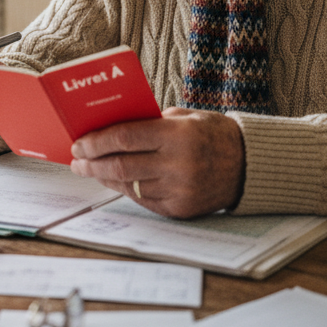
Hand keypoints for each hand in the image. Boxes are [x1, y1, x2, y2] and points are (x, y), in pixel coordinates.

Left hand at [69, 107, 245, 218]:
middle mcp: (178, 165)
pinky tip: (115, 181)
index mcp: (178, 135)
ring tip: (91, 170)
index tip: (79, 143)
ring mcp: (180, 190)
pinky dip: (126, 190)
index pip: (125, 138)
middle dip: (92, 163)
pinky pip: (144, 200)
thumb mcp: (185, 116)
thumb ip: (150, 122)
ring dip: (105, 178)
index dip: (97, 142)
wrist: (249, 165)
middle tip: (77, 160)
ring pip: (129, 186)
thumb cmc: (212, 134)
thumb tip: (109, 129)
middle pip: (121, 166)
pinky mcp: (181, 209)